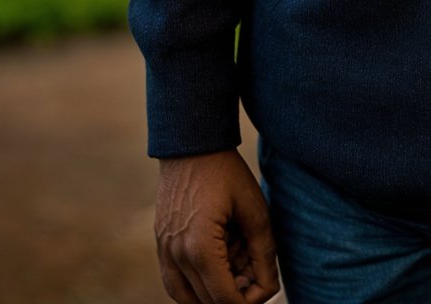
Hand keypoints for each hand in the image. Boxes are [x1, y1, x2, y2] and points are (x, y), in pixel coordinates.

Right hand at [155, 149, 279, 303]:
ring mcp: (164, 251)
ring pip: (187, 298)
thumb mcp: (254, 208)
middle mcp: (176, 256)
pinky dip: (194, 287)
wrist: (191, 143)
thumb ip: (263, 251)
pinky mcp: (160, 244)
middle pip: (207, 301)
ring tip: (236, 270)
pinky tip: (215, 271)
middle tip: (253, 271)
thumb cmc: (226, 172)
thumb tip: (270, 286)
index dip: (248, 302)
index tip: (265, 288)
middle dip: (234, 295)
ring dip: (212, 294)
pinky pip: (174, 282)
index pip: (224, 299)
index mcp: (200, 248)